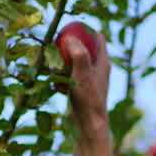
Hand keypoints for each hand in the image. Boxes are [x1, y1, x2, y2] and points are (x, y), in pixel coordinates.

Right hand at [57, 25, 112, 155]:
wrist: (88, 127)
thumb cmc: (88, 99)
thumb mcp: (82, 73)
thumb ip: (78, 54)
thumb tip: (70, 38)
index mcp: (103, 62)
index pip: (97, 37)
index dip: (85, 30)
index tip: (70, 28)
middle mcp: (98, 70)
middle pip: (83, 49)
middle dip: (69, 47)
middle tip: (56, 45)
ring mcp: (89, 81)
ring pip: (74, 65)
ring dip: (62, 65)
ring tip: (52, 67)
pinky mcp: (80, 92)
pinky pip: (68, 80)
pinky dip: (61, 80)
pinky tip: (56, 86)